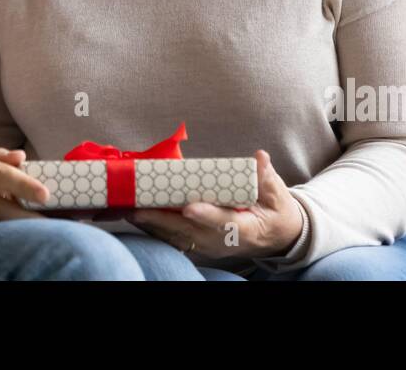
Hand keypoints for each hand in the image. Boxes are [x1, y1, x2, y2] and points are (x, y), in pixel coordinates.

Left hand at [124, 150, 304, 258]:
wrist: (276, 237)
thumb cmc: (275, 212)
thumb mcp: (278, 195)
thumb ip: (267, 178)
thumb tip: (260, 158)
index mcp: (246, 228)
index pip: (224, 223)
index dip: (206, 215)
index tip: (189, 207)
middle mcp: (224, 242)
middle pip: (190, 232)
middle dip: (162, 221)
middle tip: (137, 207)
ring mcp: (209, 246)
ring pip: (177, 237)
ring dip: (151, 225)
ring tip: (127, 209)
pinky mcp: (199, 245)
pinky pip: (173, 239)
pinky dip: (154, 229)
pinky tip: (136, 216)